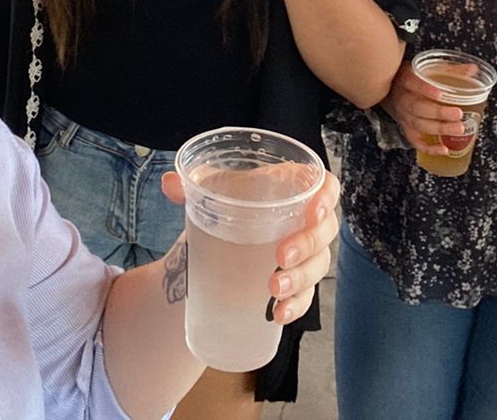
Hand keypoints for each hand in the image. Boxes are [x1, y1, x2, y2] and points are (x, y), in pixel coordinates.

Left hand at [160, 170, 339, 325]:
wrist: (218, 244)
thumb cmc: (228, 207)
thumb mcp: (213, 192)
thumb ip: (191, 185)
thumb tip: (170, 182)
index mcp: (292, 190)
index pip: (326, 187)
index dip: (327, 198)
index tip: (313, 211)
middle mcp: (306, 223)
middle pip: (325, 231)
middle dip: (307, 245)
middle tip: (280, 257)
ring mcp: (305, 257)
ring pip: (318, 267)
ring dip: (300, 280)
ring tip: (273, 291)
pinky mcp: (297, 286)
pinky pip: (306, 298)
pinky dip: (295, 307)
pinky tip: (278, 314)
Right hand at [383, 59, 466, 151]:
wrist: (392, 91)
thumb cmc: (414, 80)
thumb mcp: (427, 69)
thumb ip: (449, 70)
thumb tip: (473, 69)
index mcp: (406, 79)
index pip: (412, 82)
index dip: (425, 89)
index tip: (441, 93)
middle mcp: (403, 98)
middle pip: (417, 107)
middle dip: (439, 112)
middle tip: (458, 113)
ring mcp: (404, 116)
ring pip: (418, 124)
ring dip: (439, 128)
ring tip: (458, 129)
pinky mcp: (406, 129)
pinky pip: (416, 141)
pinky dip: (429, 148)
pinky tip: (444, 149)